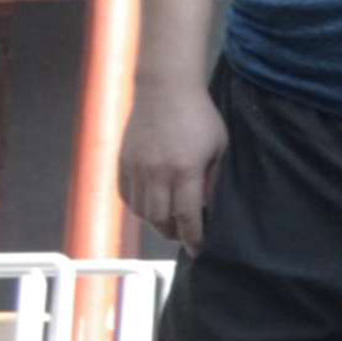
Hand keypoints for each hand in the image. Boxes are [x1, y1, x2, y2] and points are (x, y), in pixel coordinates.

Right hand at [121, 80, 226, 253]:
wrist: (164, 90)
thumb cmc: (200, 116)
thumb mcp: (219, 146)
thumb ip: (212, 179)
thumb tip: (207, 207)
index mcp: (185, 170)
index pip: (187, 215)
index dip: (193, 237)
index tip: (199, 250)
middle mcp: (157, 173)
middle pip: (161, 219)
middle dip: (174, 233)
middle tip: (185, 235)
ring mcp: (136, 169)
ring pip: (142, 212)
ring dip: (156, 223)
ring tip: (169, 223)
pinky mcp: (122, 163)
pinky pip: (127, 197)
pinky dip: (138, 208)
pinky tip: (150, 208)